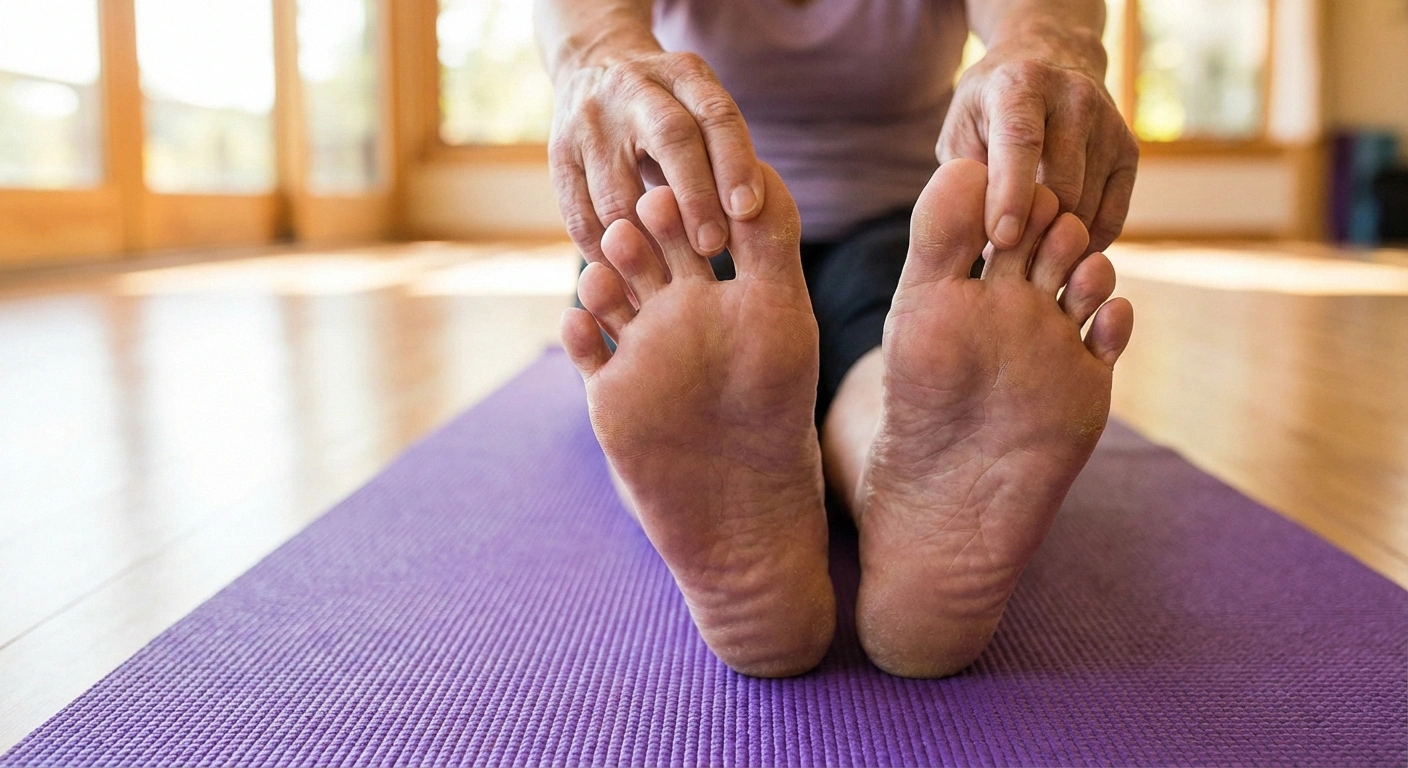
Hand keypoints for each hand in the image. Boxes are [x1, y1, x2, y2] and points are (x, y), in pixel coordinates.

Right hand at [549, 50, 763, 262]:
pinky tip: (626, 281)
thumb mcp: (699, 106)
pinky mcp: (558, 155)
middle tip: (712, 248)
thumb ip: (724, 150)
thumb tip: (753, 219)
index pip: (715, 114)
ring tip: (673, 277)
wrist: (596, 67)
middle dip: (695, 198)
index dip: (734, 163)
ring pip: (618, 191)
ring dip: (647, 241)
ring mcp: (590, 122)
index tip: (748, 211)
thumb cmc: (670, 108)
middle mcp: (635, 90)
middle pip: (672, 140)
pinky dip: (604, 253)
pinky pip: (579, 216)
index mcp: (684, 75)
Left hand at [937, 44, 1137, 252]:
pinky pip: (1112, 216)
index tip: (1003, 238)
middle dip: (1034, 231)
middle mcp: (1074, 97)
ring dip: (1055, 240)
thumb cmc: (989, 111)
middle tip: (1005, 262)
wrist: (1048, 63)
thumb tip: (987, 238)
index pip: (1022, 142)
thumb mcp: (961, 132)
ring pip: (1087, 206)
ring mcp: (1108, 124)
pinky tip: (1056, 246)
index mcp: (1021, 85)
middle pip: (1062, 184)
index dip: (1012, 195)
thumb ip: (969, 179)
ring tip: (1025, 254)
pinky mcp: (1129, 151)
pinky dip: (1085, 241)